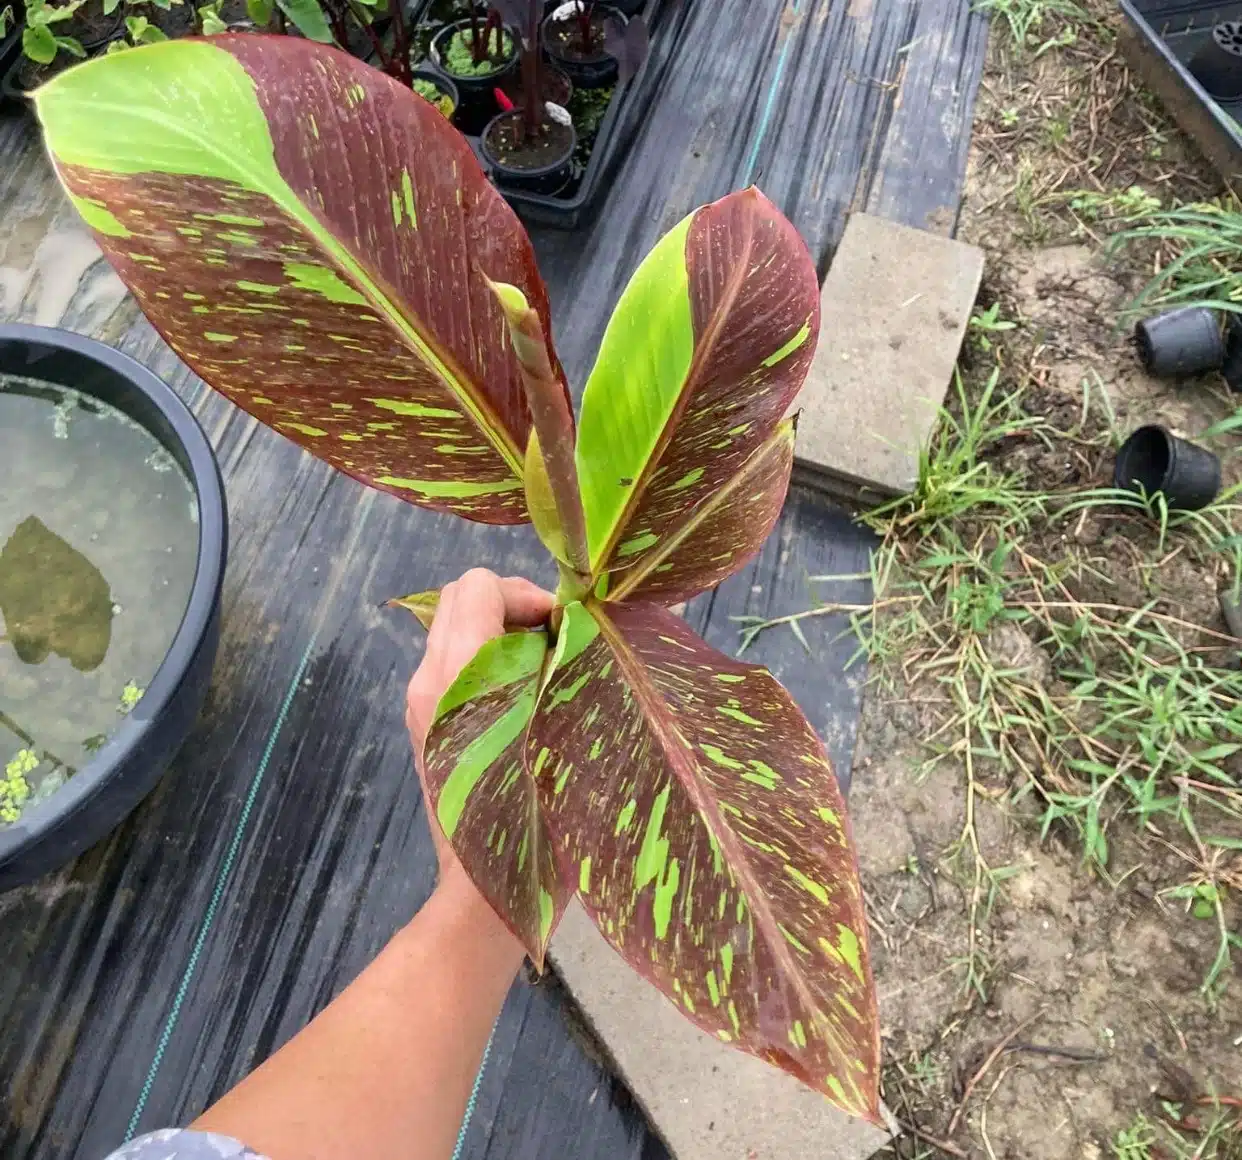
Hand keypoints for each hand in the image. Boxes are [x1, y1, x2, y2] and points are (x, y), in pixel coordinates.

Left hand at [405, 568, 552, 882]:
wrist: (487, 893)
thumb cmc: (541, 818)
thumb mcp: (566, 730)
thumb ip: (568, 665)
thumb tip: (575, 623)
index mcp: (460, 674)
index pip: (478, 585)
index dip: (527, 595)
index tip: (564, 629)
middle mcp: (429, 680)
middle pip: (460, 597)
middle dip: (512, 606)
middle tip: (557, 641)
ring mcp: (420, 703)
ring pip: (455, 629)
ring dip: (501, 634)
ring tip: (545, 672)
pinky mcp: (423, 724)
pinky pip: (453, 663)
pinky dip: (488, 662)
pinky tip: (524, 701)